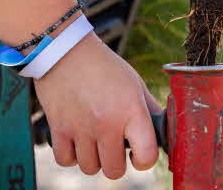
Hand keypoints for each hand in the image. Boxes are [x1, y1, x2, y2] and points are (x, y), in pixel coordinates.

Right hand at [33, 32, 161, 177]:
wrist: (66, 50)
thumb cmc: (104, 66)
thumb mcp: (134, 83)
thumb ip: (149, 109)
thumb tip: (164, 131)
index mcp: (131, 110)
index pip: (146, 157)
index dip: (145, 160)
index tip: (139, 152)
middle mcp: (107, 123)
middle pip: (115, 171)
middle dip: (117, 162)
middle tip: (115, 145)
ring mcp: (81, 128)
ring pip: (90, 168)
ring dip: (94, 159)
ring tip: (95, 140)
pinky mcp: (58, 128)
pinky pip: (66, 161)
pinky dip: (72, 156)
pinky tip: (78, 140)